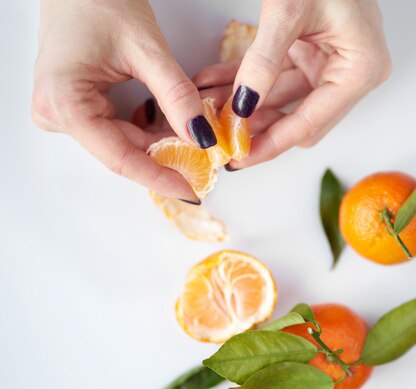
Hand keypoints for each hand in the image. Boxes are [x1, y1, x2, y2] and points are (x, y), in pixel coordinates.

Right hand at [32, 0, 216, 202]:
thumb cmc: (101, 3)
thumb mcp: (146, 50)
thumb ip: (176, 96)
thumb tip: (203, 137)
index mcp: (64, 103)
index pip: (121, 158)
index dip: (161, 178)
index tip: (195, 191)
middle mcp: (56, 114)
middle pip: (122, 152)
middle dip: (168, 160)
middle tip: (208, 166)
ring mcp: (64, 112)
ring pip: (123, 143)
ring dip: (160, 144)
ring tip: (197, 142)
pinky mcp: (76, 106)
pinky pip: (117, 130)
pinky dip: (148, 130)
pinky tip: (173, 126)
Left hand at [193, 0, 391, 169]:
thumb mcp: (289, 11)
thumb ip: (264, 61)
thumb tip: (242, 104)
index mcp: (361, 70)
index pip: (312, 122)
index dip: (273, 143)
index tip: (241, 158)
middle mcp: (352, 73)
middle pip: (300, 118)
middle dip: (257, 127)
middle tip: (221, 138)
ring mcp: (334, 64)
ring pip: (284, 100)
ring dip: (247, 105)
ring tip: (209, 111)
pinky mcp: (316, 55)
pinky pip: (279, 78)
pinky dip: (250, 82)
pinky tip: (218, 87)